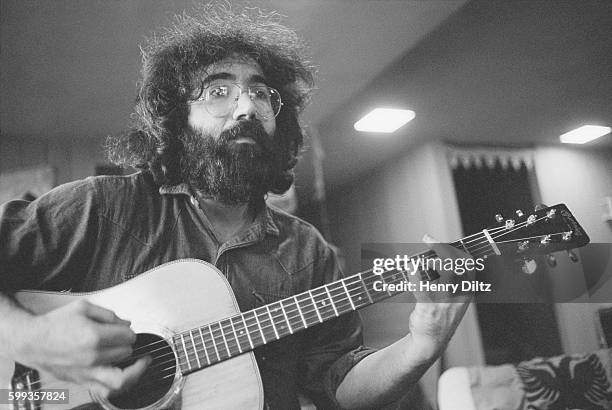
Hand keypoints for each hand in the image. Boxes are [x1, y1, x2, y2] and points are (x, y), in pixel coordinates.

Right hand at [16, 300, 149, 396]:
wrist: (32, 341)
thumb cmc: (54, 324)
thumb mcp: (83, 307)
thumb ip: (109, 315)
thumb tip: (125, 324)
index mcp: (93, 336)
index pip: (127, 336)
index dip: (130, 332)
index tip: (127, 330)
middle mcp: (92, 356)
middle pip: (126, 353)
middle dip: (129, 345)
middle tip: (126, 341)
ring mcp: (87, 372)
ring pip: (121, 378)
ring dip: (133, 368)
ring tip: (140, 364)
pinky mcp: (81, 381)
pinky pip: (106, 391)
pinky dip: (120, 386)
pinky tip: (126, 378)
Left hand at [406, 235, 474, 351]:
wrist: (429, 342)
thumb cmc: (438, 317)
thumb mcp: (452, 299)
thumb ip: (449, 280)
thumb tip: (435, 255)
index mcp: (466, 292)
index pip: (468, 264)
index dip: (455, 248)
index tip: (441, 241)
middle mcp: (459, 295)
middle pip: (459, 264)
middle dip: (443, 248)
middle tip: (428, 239)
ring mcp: (445, 302)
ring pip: (446, 273)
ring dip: (432, 260)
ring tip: (421, 259)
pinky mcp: (430, 307)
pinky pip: (423, 286)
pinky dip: (415, 273)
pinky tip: (410, 267)